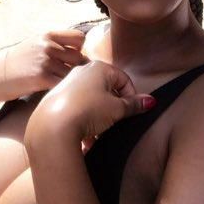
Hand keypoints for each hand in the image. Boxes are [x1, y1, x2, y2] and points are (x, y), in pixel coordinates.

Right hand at [0, 29, 88, 103]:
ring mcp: (45, 61)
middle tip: (70, 78)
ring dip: (71, 81)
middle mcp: (48, 46)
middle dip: (77, 68)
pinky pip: (64, 84)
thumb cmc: (16, 63)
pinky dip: (64, 89)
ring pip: (73, 72)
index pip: (79, 38)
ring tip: (63, 88)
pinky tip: (57, 93)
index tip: (73, 60)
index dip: (80, 50)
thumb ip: (53, 44)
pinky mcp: (42, 77)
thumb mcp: (33, 45)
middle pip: (79, 57)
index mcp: (48, 35)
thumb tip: (79, 51)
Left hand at [28, 60, 155, 143]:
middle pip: (107, 89)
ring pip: (92, 100)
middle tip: (116, 122)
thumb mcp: (116, 109)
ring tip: (100, 133)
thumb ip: (134, 105)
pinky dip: (84, 120)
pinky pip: (78, 108)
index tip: (132, 111)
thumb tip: (151, 101)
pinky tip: (85, 136)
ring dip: (100, 116)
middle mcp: (82, 71)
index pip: (123, 79)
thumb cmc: (89, 111)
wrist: (53, 125)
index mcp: (98, 68)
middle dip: (114, 108)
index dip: (131, 96)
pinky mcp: (57, 99)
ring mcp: (68, 84)